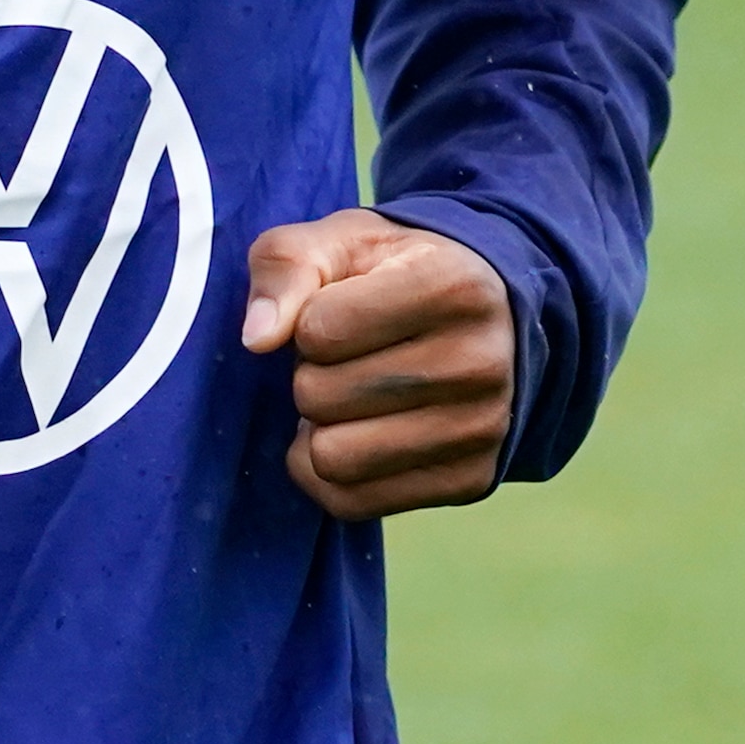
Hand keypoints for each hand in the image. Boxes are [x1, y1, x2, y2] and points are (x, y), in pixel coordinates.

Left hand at [240, 209, 514, 521]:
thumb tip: (256, 339)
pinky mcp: (470, 481)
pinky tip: (357, 435)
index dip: (306, 321)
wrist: (488, 318)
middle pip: (320, 396)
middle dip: (311, 374)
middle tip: (346, 358)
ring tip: (350, 398)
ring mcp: (483, 429)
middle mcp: (481, 362)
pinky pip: (352, 502)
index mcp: (454, 286)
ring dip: (320, 428)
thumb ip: (285, 265)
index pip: (318, 329)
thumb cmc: (396, 274)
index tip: (340, 310)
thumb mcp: (340, 241)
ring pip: (333, 459)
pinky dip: (331, 474)